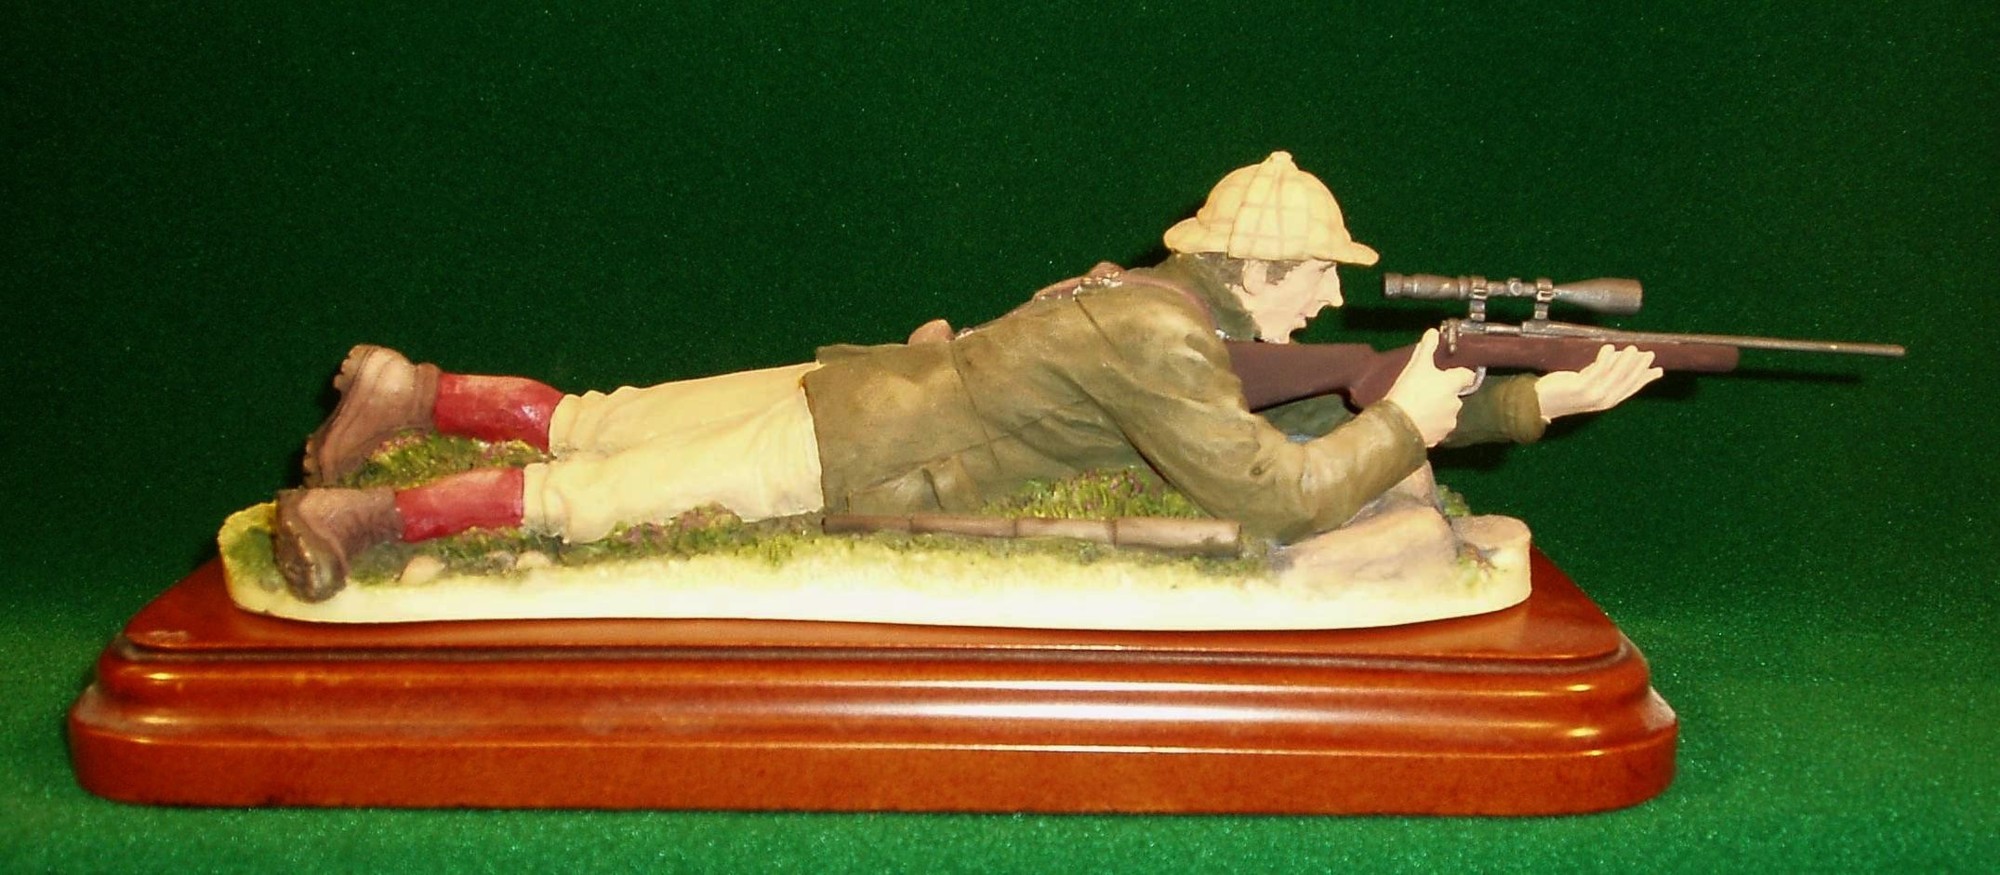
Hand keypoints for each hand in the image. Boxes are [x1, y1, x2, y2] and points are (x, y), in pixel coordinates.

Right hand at [1382, 329, 1477, 445]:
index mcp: (1453, 384)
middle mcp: (1456, 404)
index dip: (1459, 374)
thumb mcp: (1416, 365)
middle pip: (1454, 395)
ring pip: (1446, 413)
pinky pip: (1438, 429)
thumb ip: (1427, 347)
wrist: (1398, 425)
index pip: (1466, 376)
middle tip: (1425, 392)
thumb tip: (1434, 332)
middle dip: (1444, 394)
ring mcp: (1449, 422)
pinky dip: (1431, 426)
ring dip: (1438, 411)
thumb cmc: (1409, 391)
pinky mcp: (1440, 438)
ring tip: (1419, 409)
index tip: (1450, 373)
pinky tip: (1417, 422)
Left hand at [1535, 345, 1663, 420]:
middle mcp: (1602, 400)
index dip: (1645, 379)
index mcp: (1606, 401)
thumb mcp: (1586, 383)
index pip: (1631, 389)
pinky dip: (1605, 359)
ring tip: (1633, 349)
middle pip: (1627, 382)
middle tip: (1649, 354)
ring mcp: (1592, 395)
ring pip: (1615, 375)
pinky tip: (1609, 348)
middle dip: (1640, 368)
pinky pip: (1598, 370)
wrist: (1539, 403)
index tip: (1658, 370)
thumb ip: (1601, 373)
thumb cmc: (1561, 392)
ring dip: (1626, 361)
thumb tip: (1617, 357)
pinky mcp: (1582, 388)